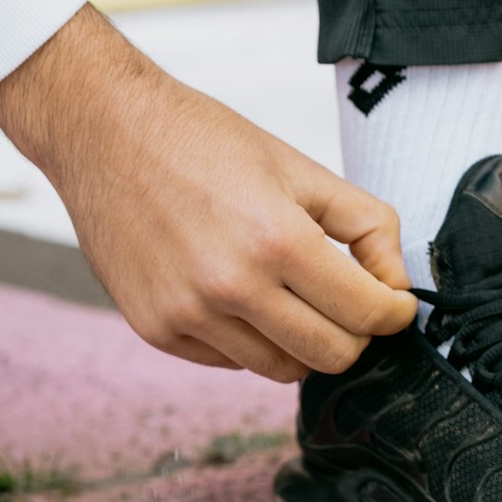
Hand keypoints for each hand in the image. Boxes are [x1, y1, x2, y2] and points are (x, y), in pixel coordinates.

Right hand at [0, 5, 415, 380]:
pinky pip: (230, 362)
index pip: (366, 314)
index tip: (395, 306)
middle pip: (331, 356)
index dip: (395, 313)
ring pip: (281, 369)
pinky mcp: (156, 329)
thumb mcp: (299, 167)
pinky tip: (239, 296)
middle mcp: (231, 286)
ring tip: (291, 296)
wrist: (104, 133)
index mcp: (277, 239)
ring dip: (300, 341)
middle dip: (355, 335)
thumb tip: (397, 284)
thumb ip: (366, 224)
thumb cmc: (201, 141)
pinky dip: (249, 340)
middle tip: (350, 305)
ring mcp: (189, 315)